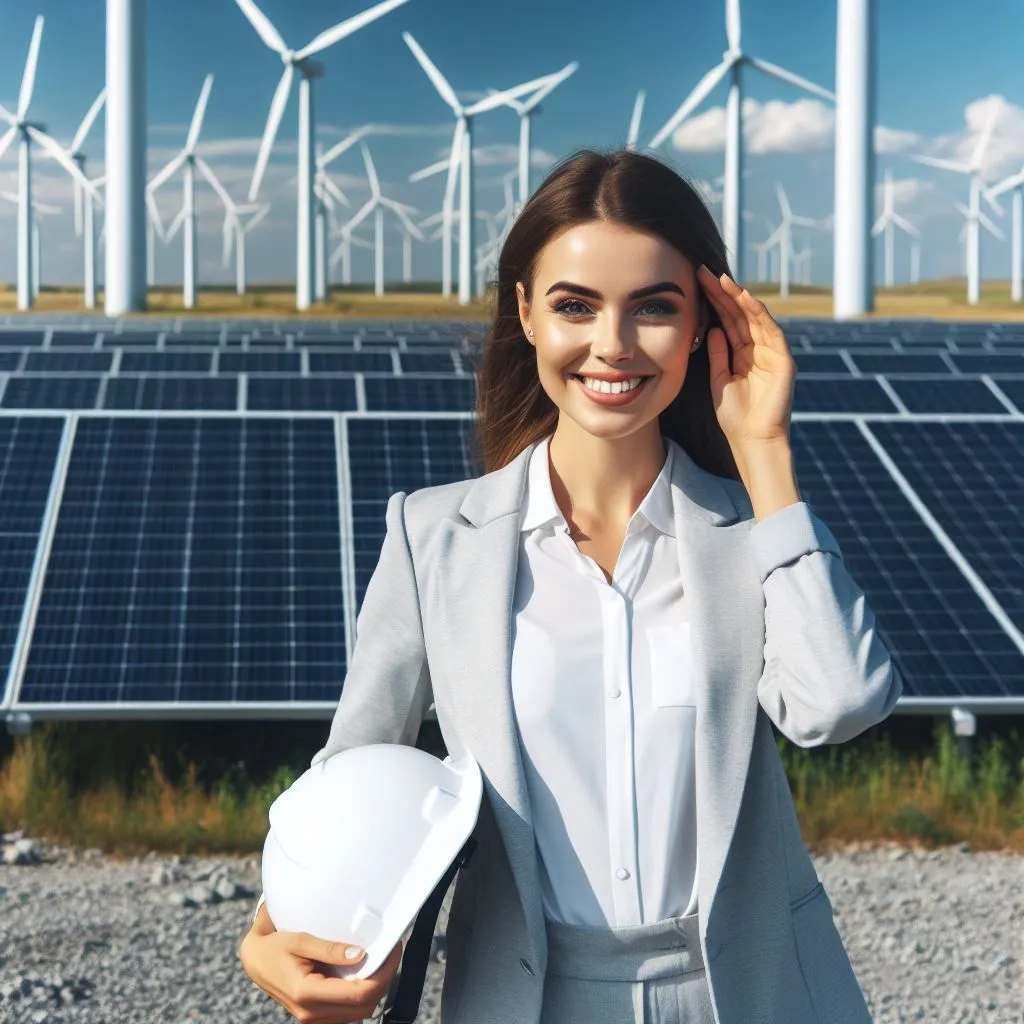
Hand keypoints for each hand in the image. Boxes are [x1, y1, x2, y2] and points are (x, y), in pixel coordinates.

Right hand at [239, 901, 402, 1022]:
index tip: (393, 951)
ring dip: (373, 989)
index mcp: (307, 994)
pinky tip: (363, 973)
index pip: (358, 993)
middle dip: (383, 981)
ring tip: (380, 961)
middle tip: (391, 954)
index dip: (383, 974)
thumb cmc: (274, 947)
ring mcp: (312, 1017)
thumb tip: (360, 954)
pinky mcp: (315, 1015)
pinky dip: (360, 995)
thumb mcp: (301, 940)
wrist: (254, 961)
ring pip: (357, 1013)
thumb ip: (330, 949)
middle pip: (363, 1007)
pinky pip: (346, 1012)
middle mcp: (310, 1012)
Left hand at [696, 265, 796, 458]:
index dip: (712, 302)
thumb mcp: (719, 379)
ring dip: (738, 296)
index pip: (726, 320)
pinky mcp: (783, 359)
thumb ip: (717, 353)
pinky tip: (743, 297)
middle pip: (738, 314)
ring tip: (720, 278)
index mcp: (743, 354)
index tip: (693, 283)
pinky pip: (770, 330)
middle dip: (721, 292)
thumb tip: (712, 327)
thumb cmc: (735, 416)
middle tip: (701, 271)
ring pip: (754, 317)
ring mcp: (772, 352)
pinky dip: (758, 312)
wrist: (752, 441)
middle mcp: (759, 349)